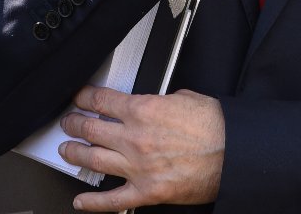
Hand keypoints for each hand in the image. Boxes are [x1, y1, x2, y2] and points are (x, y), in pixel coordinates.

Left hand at [58, 86, 223, 210]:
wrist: (232, 153)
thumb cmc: (215, 126)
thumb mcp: (183, 98)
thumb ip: (159, 101)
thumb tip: (151, 104)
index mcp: (143, 110)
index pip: (101, 101)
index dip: (84, 98)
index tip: (78, 99)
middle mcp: (134, 138)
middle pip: (91, 129)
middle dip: (74, 124)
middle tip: (68, 123)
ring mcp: (137, 167)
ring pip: (93, 160)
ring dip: (75, 155)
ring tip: (67, 151)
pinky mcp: (147, 191)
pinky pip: (113, 200)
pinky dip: (93, 203)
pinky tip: (81, 201)